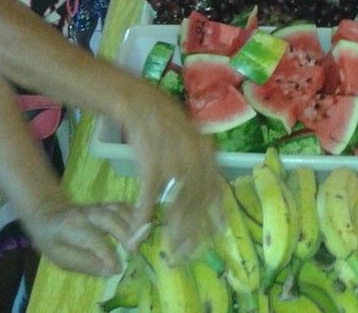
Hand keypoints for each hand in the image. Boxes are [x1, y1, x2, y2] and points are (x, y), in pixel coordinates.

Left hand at [23, 198, 137, 276]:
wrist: (50, 215)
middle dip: (125, 234)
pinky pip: (124, 207)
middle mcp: (87, 213)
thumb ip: (85, 264)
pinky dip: (136, 215)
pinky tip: (144, 226)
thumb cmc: (54, 241)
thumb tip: (111, 271)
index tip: (118, 268)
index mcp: (71, 226)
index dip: (107, 254)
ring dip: (134, 223)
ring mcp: (99, 206)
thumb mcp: (62, 258)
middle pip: (109, 219)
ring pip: (119, 210)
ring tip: (144, 238)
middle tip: (137, 250)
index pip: (93, 239)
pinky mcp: (107, 204)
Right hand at [121, 82, 218, 253]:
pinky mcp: (151, 164)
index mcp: (206, 153)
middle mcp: (195, 159)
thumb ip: (197, 162)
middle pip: (197, 203)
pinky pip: (149, 198)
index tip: (219, 235)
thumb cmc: (163, 121)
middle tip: (188, 253)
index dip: (217, 214)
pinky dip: (143, 217)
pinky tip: (138, 232)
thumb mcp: (189, 138)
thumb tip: (204, 187)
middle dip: (193, 232)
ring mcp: (174, 162)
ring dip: (172, 231)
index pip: (215, 189)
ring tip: (170, 251)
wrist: (140, 103)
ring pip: (176, 205)